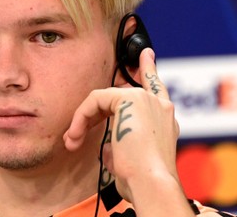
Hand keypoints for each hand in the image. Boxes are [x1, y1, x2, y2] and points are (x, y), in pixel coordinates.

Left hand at [64, 48, 188, 213]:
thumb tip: (109, 143)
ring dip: (83, 121)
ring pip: (104, 99)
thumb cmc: (141, 180)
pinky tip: (76, 135)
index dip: (148, 69)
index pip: (156, 88)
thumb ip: (120, 141)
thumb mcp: (129, 157)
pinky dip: (81, 118)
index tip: (146, 54)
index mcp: (164, 120)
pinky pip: (96, 100)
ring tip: (72, 142)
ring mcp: (148, 99)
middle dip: (91, 111)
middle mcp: (160, 105)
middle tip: (73, 134)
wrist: (150, 183)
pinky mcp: (131, 99)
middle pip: (120, 93)